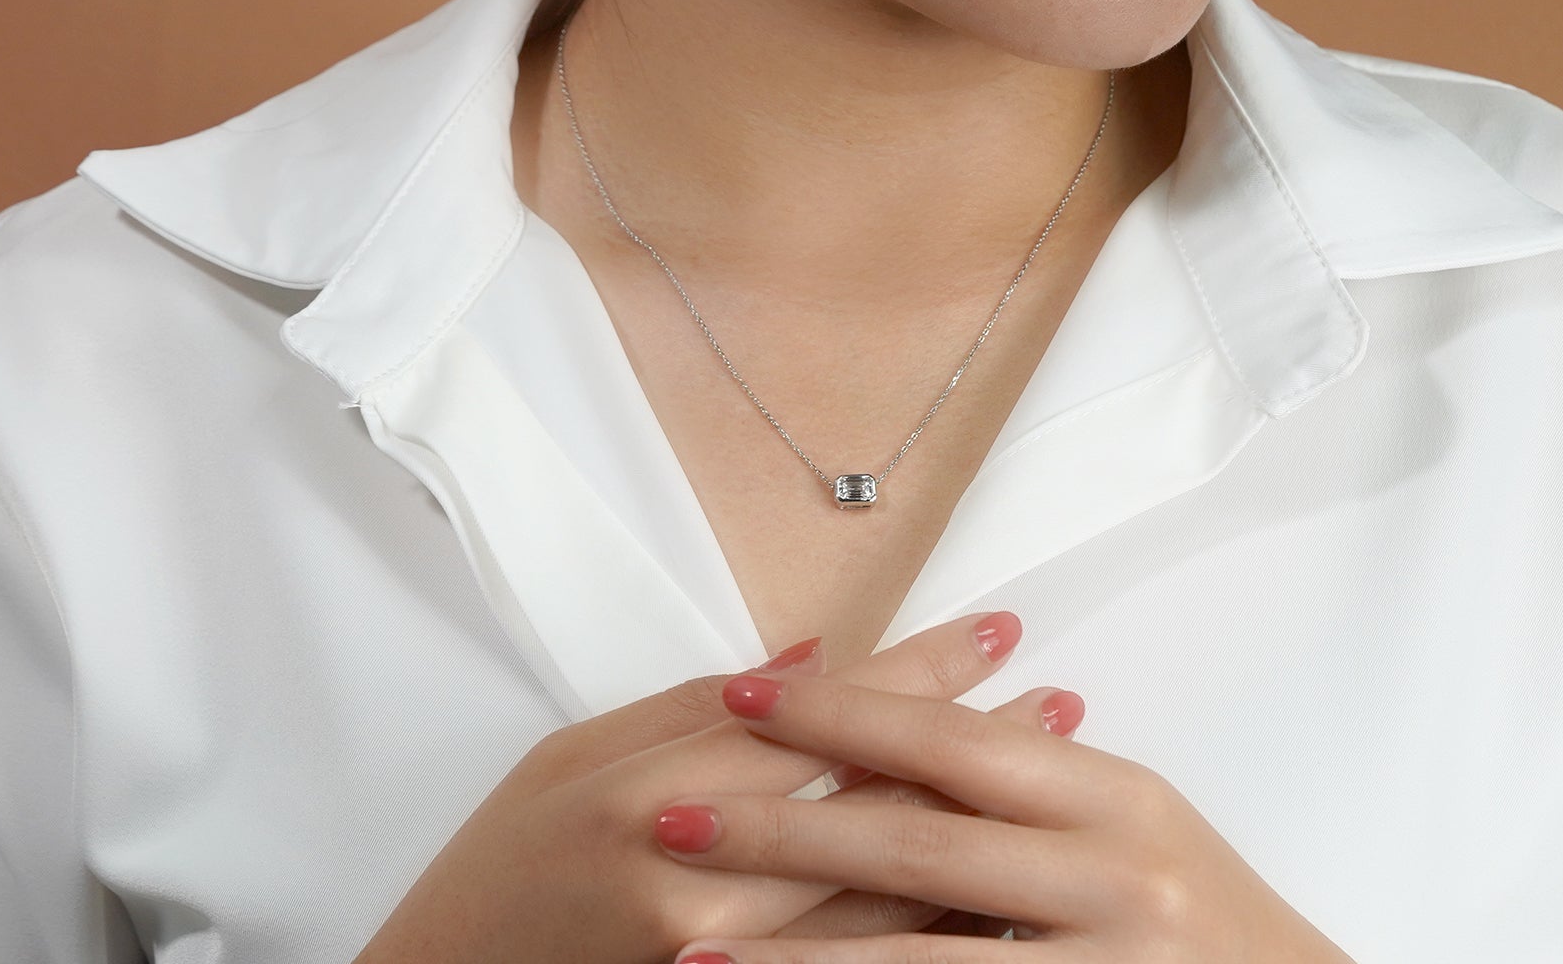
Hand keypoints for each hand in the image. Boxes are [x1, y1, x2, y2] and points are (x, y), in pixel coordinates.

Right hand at [352, 608, 1070, 962]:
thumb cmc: (504, 866)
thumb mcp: (573, 757)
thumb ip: (695, 711)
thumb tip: (808, 659)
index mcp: (658, 792)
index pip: (822, 718)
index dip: (916, 670)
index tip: (993, 632)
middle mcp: (707, 878)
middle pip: (874, 805)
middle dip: (974, 745)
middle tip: (1058, 697)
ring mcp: (728, 957)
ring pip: (887, 894)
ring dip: (980, 828)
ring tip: (1055, 774)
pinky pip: (858, 963)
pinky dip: (932, 921)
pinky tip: (992, 888)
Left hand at [654, 669, 1357, 961]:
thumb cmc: (1206, 921)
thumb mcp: (1133, 825)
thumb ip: (1032, 778)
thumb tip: (915, 706)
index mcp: (1115, 797)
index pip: (952, 740)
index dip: (842, 713)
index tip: (742, 695)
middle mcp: (1116, 876)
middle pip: (919, 843)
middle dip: (785, 830)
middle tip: (670, 817)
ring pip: (921, 962)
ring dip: (796, 958)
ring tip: (692, 951)